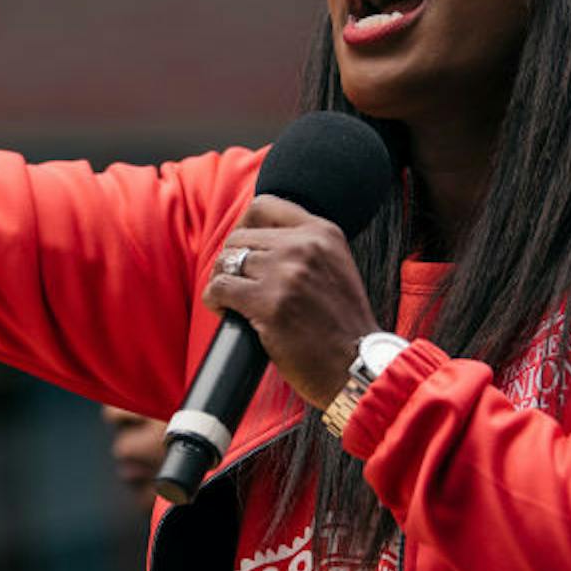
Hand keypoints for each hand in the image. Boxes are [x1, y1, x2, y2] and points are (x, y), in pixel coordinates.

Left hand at [202, 196, 379, 408]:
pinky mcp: (269, 304)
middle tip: (234, 284)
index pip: (265, 205)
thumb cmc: (342, 327)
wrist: (356, 365)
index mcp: (323, 233)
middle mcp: (305, 247)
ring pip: (227, 261)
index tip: (242, 247)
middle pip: (240, 237)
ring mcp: (286, 274)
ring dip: (221, 281)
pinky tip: (225, 311)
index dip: (244, 225)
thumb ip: (305, 248)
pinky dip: (214, 300)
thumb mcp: (336, 268)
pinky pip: (219, 288)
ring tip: (230, 300)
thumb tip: (255, 239)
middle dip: (230, 261)